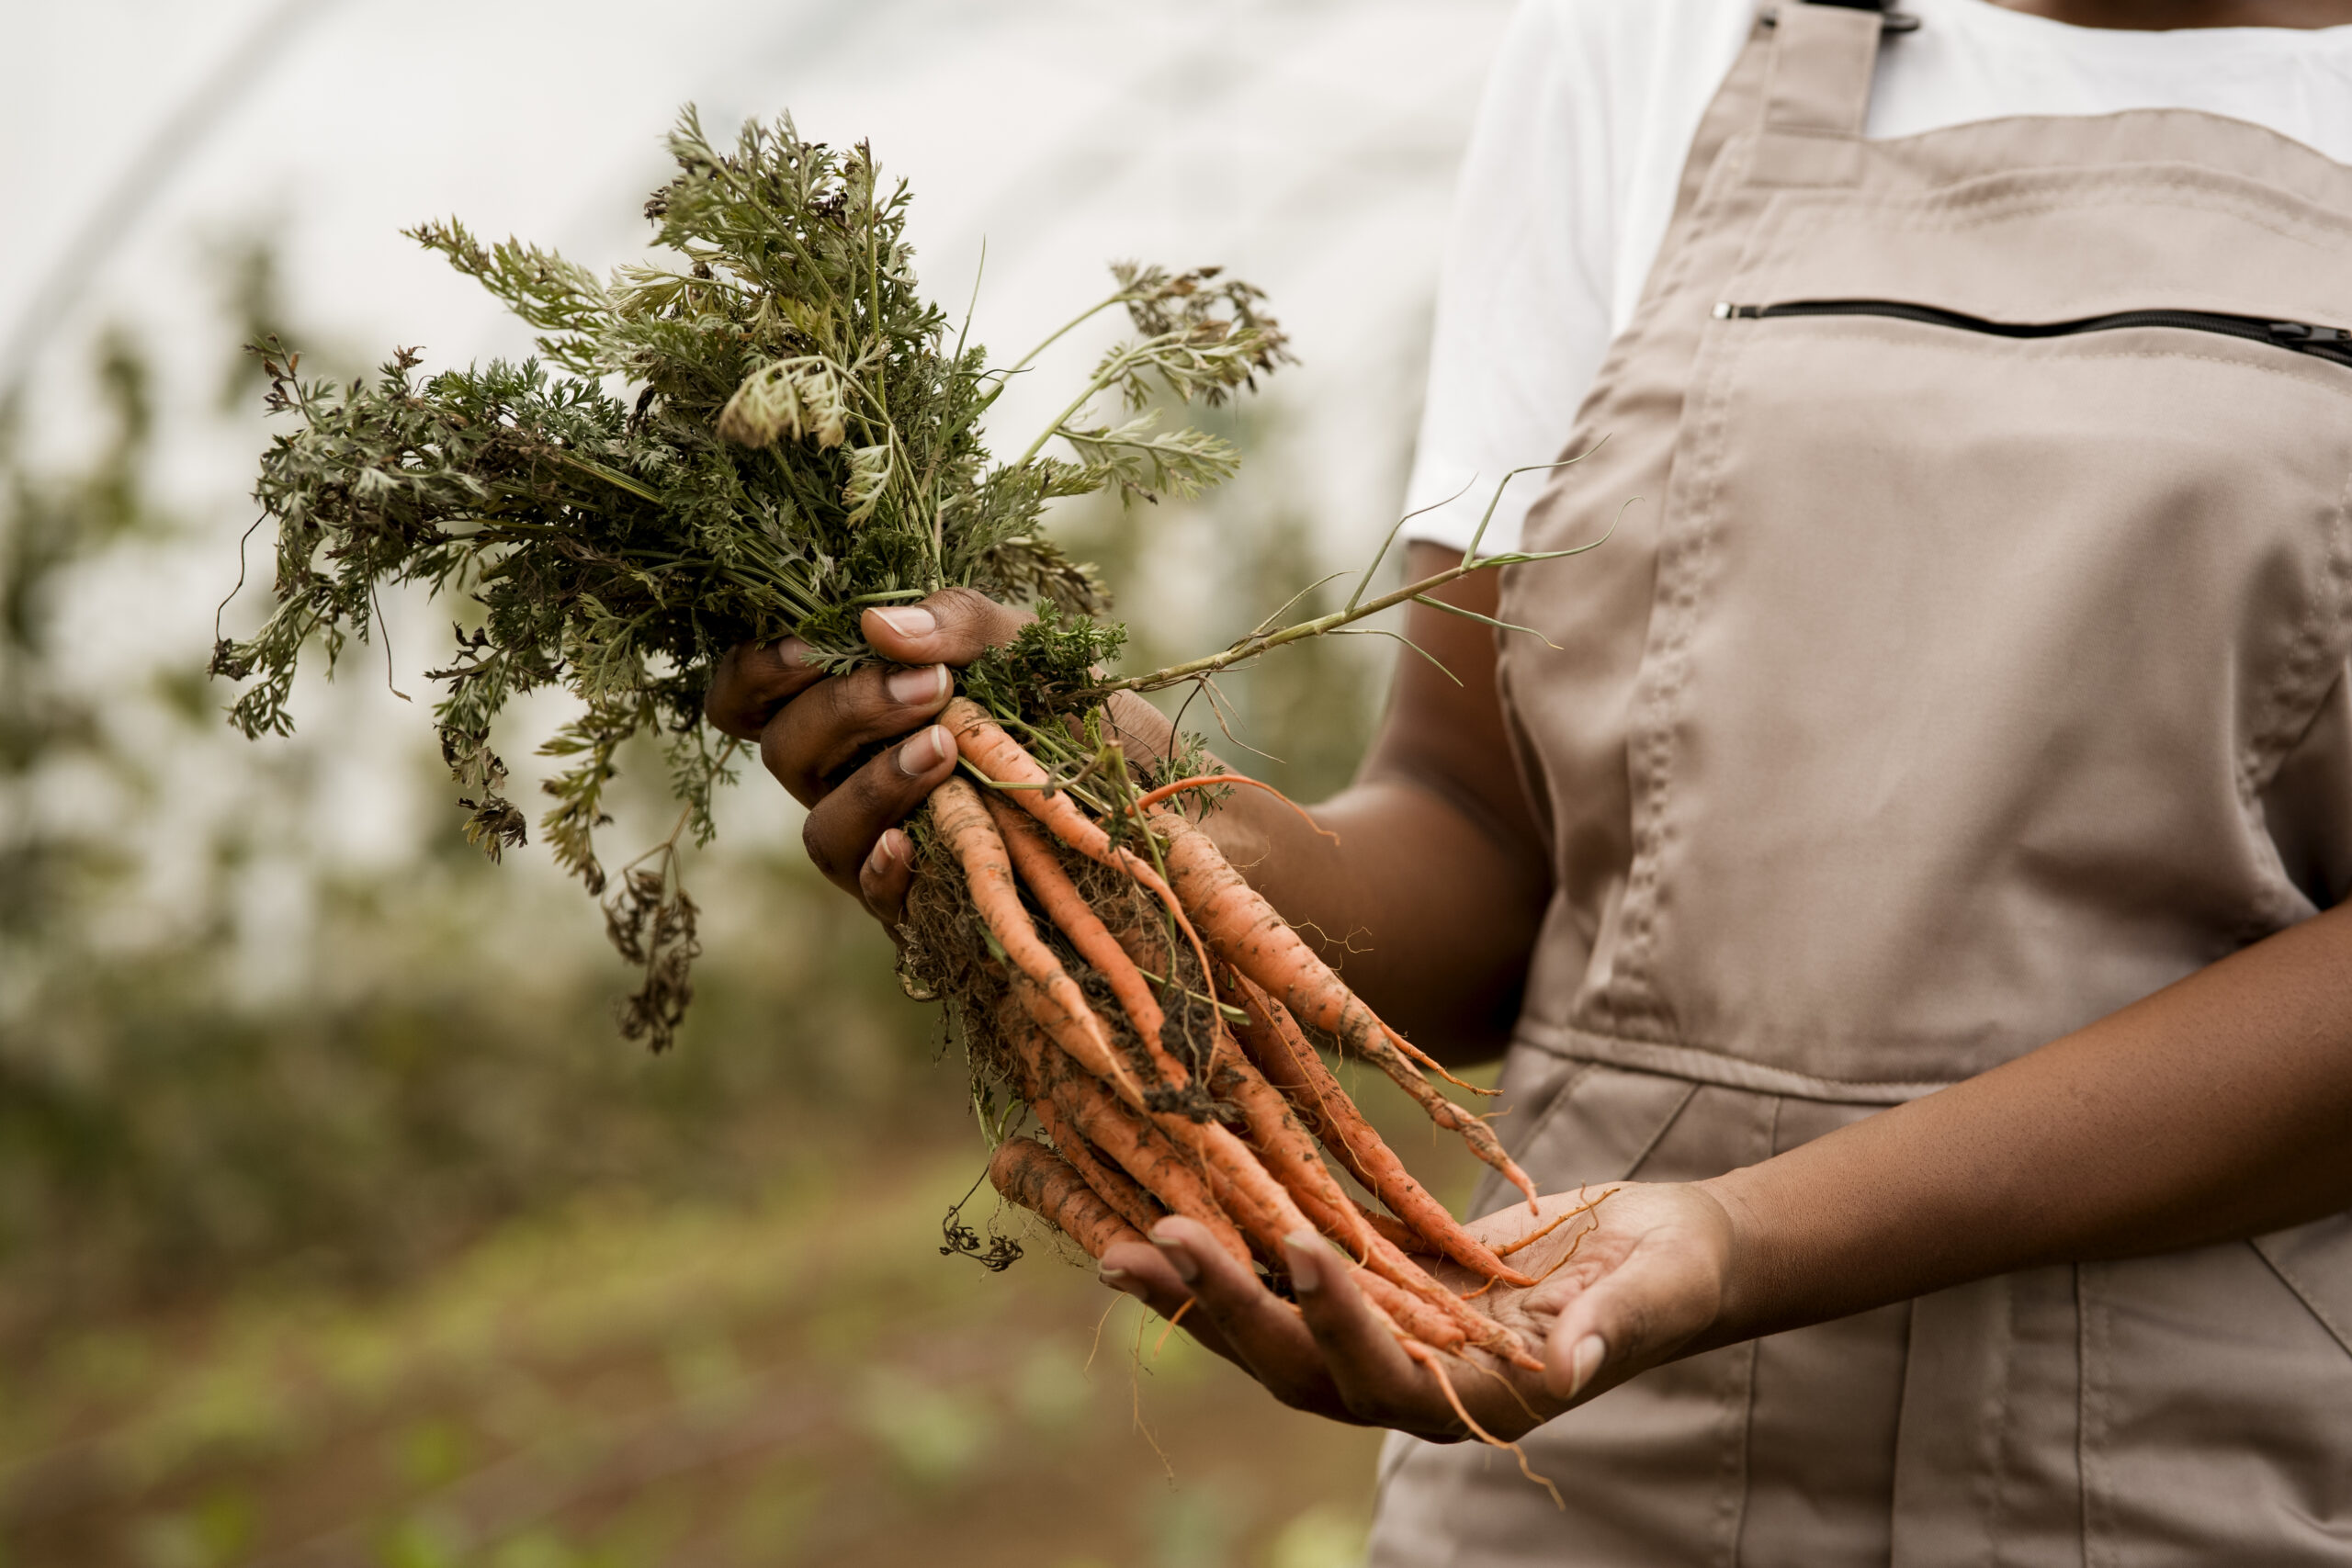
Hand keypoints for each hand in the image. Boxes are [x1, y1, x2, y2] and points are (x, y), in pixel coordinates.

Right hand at [703, 590, 1178, 928]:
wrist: (1158, 800)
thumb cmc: (1076, 709)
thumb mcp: (1031, 645)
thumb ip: (961, 623)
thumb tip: (878, 626)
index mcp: (849, 706)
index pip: (748, 695)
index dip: (754, 673)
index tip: (810, 648)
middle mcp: (845, 777)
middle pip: (783, 750)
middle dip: (845, 711)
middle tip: (931, 686)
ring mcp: (878, 844)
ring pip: (821, 826)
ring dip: (873, 784)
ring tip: (944, 749)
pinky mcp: (918, 903)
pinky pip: (872, 892)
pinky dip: (884, 866)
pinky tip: (914, 840)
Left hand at [1095, 1181, 1739, 1440]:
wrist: (1668, 1254)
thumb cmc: (1671, 1277)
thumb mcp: (1649, 1295)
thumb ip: (1604, 1330)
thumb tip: (1565, 1367)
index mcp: (1480, 1399)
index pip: (1390, 1375)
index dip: (1340, 1319)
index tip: (1300, 1250)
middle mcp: (1417, 1382)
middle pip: (1301, 1363)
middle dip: (1228, 1307)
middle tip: (1154, 1242)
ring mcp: (1390, 1339)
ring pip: (1276, 1330)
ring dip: (1201, 1292)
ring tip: (1122, 1244)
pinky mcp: (1379, 1290)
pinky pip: (1291, 1279)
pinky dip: (1233, 1254)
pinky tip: (1171, 1217)